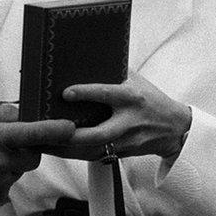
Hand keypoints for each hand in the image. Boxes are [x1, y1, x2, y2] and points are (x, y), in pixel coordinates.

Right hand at [0, 107, 73, 213]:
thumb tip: (20, 113)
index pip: (34, 133)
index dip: (56, 130)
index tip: (70, 128)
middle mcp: (1, 162)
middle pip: (33, 156)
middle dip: (27, 149)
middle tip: (7, 145)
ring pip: (19, 171)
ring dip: (10, 165)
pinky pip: (7, 187)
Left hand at [49, 72, 190, 161]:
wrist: (174, 128)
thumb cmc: (151, 99)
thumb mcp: (136, 80)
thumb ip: (114, 72)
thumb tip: (84, 59)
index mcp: (132, 98)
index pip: (108, 94)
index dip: (86, 93)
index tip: (65, 93)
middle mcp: (129, 122)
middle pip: (99, 133)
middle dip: (71, 134)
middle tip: (47, 129)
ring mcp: (126, 141)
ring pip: (92, 150)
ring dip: (65, 149)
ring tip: (40, 143)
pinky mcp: (122, 153)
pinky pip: (94, 155)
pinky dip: (73, 153)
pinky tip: (54, 150)